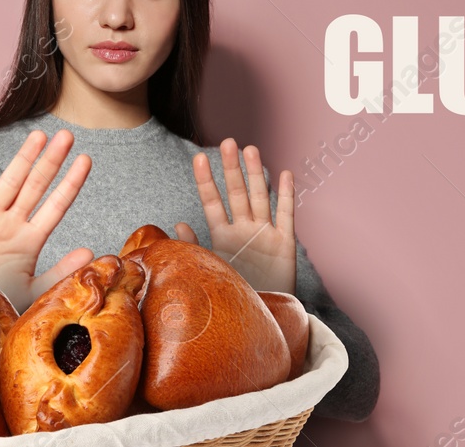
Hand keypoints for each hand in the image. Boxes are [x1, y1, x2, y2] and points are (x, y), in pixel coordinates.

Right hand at [0, 129, 94, 311]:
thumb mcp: (32, 290)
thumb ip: (60, 272)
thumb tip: (91, 252)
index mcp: (31, 240)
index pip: (57, 205)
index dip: (71, 183)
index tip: (86, 159)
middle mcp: (11, 225)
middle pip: (36, 187)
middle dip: (52, 161)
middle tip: (68, 135)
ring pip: (8, 184)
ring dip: (23, 160)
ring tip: (39, 135)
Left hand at [174, 138, 295, 294]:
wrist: (260, 321)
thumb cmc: (231, 298)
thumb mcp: (207, 272)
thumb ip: (194, 248)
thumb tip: (177, 224)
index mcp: (222, 236)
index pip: (212, 202)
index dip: (206, 181)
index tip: (198, 158)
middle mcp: (243, 230)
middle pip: (237, 193)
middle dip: (231, 168)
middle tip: (227, 143)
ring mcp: (264, 235)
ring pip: (260, 197)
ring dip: (255, 174)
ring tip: (250, 150)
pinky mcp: (284, 244)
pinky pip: (286, 215)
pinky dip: (286, 196)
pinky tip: (284, 175)